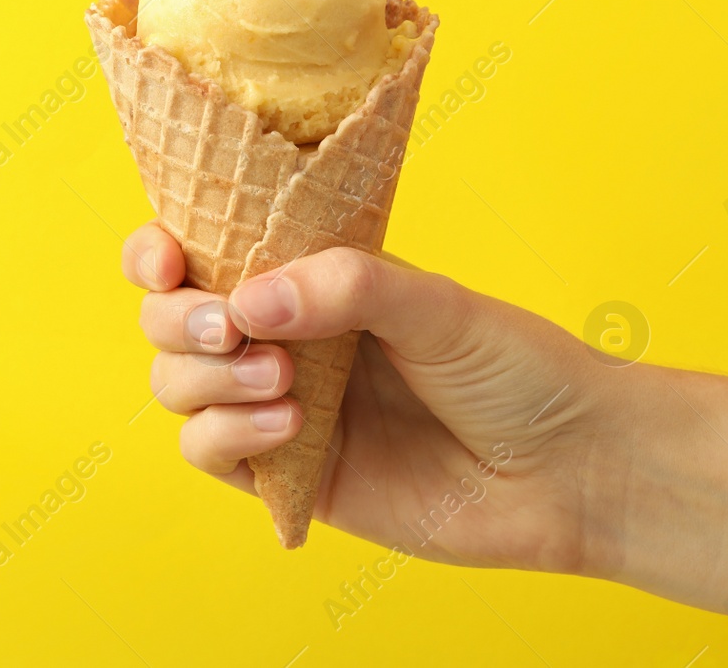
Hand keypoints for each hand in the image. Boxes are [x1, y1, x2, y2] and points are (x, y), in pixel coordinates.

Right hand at [122, 220, 614, 573]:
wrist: (570, 471)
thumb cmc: (515, 369)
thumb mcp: (436, 304)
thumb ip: (346, 287)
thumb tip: (247, 300)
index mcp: (307, 277)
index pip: (200, 251)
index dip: (158, 252)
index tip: (168, 260)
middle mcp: (282, 337)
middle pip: (169, 322)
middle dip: (178, 320)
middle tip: (232, 328)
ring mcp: (279, 407)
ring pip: (177, 386)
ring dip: (207, 379)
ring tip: (285, 382)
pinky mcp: (290, 477)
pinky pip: (212, 454)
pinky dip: (228, 435)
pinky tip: (289, 427)